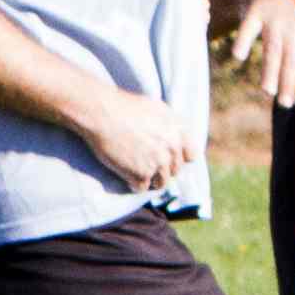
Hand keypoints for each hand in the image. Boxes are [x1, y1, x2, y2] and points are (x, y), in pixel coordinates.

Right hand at [74, 86, 192, 193]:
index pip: (191, 156)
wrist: (103, 113)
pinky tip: (126, 177)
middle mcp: (173, 148)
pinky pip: (142, 188)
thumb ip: (170, 125)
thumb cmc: (126, 106)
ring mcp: (158, 163)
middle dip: (163, 169)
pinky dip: (134, 184)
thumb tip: (174, 137)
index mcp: (179, 131)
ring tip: (137, 173)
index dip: (178, 158)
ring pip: (161, 182)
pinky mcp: (141, 174)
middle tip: (146, 164)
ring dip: (151, 180)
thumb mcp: (157, 109)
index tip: (167, 158)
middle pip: (175, 170)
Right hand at [221, 0, 294, 107]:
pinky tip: (239, 56)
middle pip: (292, 58)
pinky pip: (248, 28)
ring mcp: (275, 17)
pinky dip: (243, 41)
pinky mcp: (255, 11)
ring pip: (273, 48)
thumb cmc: (284, 25)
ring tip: (268, 91)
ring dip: (271, 70)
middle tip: (285, 104)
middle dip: (289, 82)